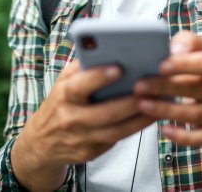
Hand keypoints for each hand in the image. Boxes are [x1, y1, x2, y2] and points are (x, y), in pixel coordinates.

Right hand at [11, 60, 155, 190]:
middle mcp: (71, 119)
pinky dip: (135, 128)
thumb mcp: (63, 81)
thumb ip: (83, 67)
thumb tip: (108, 49)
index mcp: (64, 96)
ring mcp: (81, 139)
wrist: (41, 142)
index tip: (119, 67)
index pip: (80, 87)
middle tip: (153, 89)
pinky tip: (150, 116)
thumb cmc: (60, 103)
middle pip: (106, 113)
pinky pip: (117, 141)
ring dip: (140, 118)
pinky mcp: (91, 153)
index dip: (98, 77)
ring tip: (160, 103)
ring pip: (116, 131)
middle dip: (131, 102)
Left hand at [134, 31, 201, 145]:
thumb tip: (173, 48)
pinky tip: (164, 130)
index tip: (161, 65)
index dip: (185, 65)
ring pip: (193, 114)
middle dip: (166, 87)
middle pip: (195, 90)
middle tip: (139, 85)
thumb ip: (188, 43)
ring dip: (166, 110)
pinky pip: (198, 138)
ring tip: (142, 104)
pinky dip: (182, 137)